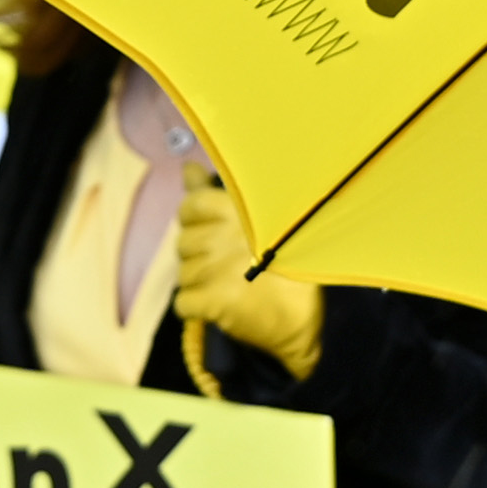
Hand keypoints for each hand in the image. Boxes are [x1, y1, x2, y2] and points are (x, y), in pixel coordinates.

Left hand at [167, 178, 323, 382]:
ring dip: (198, 281)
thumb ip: (213, 193)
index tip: (209, 229)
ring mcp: (215, 270)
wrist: (303, 319)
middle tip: (223, 263)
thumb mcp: (259, 220)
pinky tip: (217, 304)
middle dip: (198, 254)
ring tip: (225, 284)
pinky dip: (195, 306)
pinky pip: (182, 302)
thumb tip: (186, 168)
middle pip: (183, 242)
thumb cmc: (288, 263)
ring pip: (182, 273)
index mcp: (237, 212)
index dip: (193, 218)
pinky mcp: (212, 302)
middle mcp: (222, 237)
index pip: (191, 205)